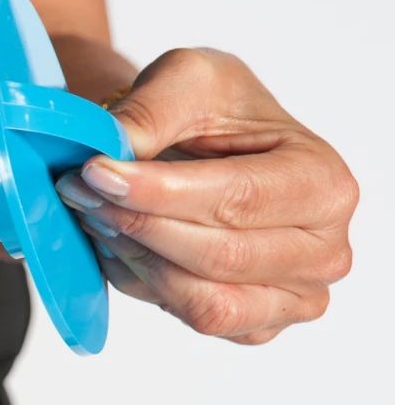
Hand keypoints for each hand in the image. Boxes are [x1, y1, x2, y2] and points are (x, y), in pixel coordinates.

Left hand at [55, 48, 357, 344]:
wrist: (206, 144)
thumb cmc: (212, 111)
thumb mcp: (187, 78)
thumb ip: (149, 112)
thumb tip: (108, 157)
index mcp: (324, 182)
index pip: (238, 199)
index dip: (157, 192)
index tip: (94, 172)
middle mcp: (323, 250)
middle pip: (217, 256)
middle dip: (137, 223)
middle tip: (80, 190)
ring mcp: (292, 298)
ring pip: (201, 300)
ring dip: (134, 256)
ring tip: (97, 213)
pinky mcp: (253, 326)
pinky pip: (190, 317)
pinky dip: (143, 282)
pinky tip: (121, 242)